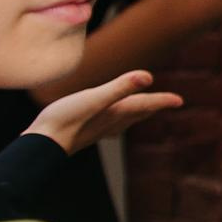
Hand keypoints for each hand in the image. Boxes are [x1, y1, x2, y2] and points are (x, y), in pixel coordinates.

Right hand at [26, 71, 181, 153]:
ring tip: (142, 109)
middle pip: (138, 113)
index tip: (179, 100)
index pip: (146, 104)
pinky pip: (107, 124)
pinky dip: (115, 118)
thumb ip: (120, 88)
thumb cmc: (65, 120)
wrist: (41, 145)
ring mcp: (96, 130)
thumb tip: (149, 77)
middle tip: (168, 103)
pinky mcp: (82, 132)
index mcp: (117, 112)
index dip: (163, 100)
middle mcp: (110, 123)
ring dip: (136, 112)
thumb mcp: (94, 98)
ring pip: (124, 120)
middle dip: (152, 106)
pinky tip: (105, 120)